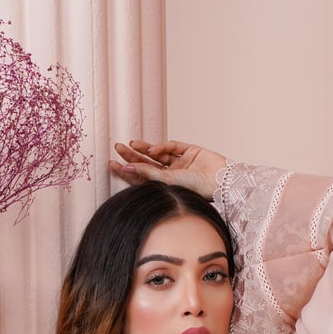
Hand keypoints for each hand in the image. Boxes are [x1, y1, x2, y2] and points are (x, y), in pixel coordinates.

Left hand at [109, 139, 226, 200]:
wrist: (220, 182)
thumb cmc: (196, 189)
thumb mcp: (168, 182)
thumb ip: (148, 174)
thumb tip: (128, 168)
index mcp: (165, 187)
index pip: (142, 177)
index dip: (127, 171)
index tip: (112, 164)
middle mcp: (172, 175)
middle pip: (147, 163)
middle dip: (132, 156)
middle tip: (117, 148)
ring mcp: (181, 163)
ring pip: (158, 153)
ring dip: (144, 148)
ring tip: (131, 144)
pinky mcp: (191, 151)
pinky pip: (173, 146)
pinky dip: (162, 146)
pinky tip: (153, 150)